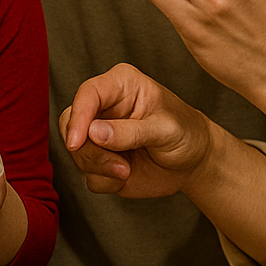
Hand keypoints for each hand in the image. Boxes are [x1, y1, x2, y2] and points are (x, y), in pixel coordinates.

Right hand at [59, 63, 217, 199]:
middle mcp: (104, 106)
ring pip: (77, 152)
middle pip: (71, 123)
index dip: (79, 117)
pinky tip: (127, 175)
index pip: (88, 93)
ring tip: (128, 170)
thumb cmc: (185, 132)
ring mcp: (98, 134)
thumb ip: (131, 132)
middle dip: (88, 150)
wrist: (193, 161)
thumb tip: (93, 133)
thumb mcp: (165, 130)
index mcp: (120, 84)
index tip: (77, 142)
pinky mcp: (99, 159)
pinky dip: (105, 181)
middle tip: (119, 166)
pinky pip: (88, 174)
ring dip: (100, 168)